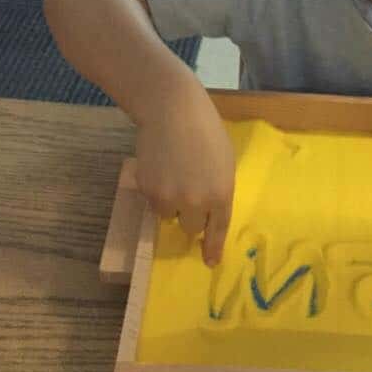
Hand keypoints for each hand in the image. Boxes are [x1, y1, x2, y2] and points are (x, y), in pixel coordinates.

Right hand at [134, 90, 235, 266]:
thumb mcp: (223, 162)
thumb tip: (208, 213)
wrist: (172, 109)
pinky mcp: (148, 190)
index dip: (212, 248)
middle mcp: (196, 202)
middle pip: (191, 228)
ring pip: (169, 216)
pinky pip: (153, 203)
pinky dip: (156, 191)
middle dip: (190, 215)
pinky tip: (159, 167)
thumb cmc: (205, 130)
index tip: (210, 262)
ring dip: (171, 202)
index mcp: (221, 194)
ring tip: (172, 173)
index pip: (218, 229)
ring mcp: (170, 198)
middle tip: (187, 190)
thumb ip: (218, 190)